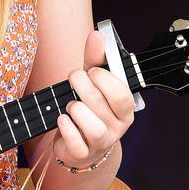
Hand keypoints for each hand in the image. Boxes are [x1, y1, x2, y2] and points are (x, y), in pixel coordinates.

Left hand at [53, 30, 134, 169]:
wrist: (80, 143)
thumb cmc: (89, 107)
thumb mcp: (94, 81)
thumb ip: (96, 58)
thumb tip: (97, 35)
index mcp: (126, 109)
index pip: (121, 94)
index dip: (103, 79)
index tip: (91, 71)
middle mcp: (118, 127)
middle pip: (100, 103)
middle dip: (81, 86)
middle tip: (74, 79)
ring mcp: (102, 142)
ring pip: (90, 124)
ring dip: (74, 108)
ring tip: (71, 105)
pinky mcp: (84, 154)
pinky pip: (76, 141)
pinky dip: (66, 127)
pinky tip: (62, 119)